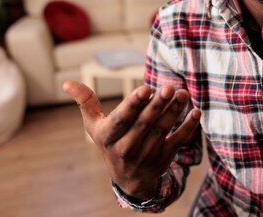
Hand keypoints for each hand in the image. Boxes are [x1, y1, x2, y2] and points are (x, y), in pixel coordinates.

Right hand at [63, 80, 200, 200]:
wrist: (129, 179)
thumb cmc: (111, 141)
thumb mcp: (95, 125)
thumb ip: (86, 102)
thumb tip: (67, 83)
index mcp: (108, 136)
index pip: (122, 119)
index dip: (134, 104)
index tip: (146, 88)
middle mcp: (126, 148)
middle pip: (144, 124)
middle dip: (157, 105)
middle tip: (169, 87)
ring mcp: (146, 154)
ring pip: (162, 130)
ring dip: (174, 111)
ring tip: (182, 93)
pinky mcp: (164, 157)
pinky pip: (177, 142)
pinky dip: (188, 127)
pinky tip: (195, 112)